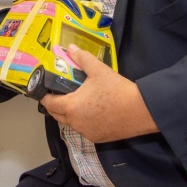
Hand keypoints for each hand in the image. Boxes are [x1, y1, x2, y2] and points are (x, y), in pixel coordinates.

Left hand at [40, 44, 158, 142]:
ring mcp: (86, 132)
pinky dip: (83, 122)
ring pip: (71, 123)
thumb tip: (70, 48)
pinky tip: (92, 112)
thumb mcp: (98, 70)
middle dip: (55, 106)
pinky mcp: (98, 138)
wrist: (141, 110)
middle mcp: (75, 123)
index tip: (45, 90)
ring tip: (77, 101)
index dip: (45, 97)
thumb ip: (82, 58)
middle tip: (60, 94)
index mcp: (71, 107)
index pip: (49, 104)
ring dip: (69, 114)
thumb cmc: (116, 89)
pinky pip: (84, 130)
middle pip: (57, 115)